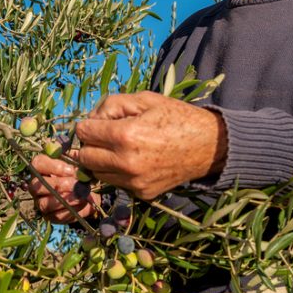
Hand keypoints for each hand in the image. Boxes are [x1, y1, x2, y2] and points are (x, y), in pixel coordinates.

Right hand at [27, 149, 99, 223]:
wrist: (89, 193)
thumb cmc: (80, 174)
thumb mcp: (79, 162)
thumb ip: (75, 156)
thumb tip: (72, 153)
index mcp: (41, 168)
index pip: (37, 164)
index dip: (53, 167)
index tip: (71, 170)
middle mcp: (36, 185)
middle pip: (37, 186)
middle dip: (59, 185)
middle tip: (77, 184)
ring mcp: (40, 202)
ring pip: (45, 204)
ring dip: (66, 200)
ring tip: (82, 195)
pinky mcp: (49, 216)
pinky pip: (56, 216)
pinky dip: (71, 210)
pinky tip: (82, 203)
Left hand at [74, 91, 226, 199]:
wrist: (209, 146)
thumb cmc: (177, 117)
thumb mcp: (144, 99)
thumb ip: (111, 105)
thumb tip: (90, 119)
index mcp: (125, 135)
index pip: (83, 133)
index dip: (87, 125)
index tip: (96, 123)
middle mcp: (126, 163)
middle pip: (84, 157)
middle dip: (89, 144)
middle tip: (104, 136)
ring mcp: (134, 182)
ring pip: (97, 173)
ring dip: (101, 160)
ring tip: (120, 148)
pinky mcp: (142, 193)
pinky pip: (117, 183)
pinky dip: (118, 172)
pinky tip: (134, 160)